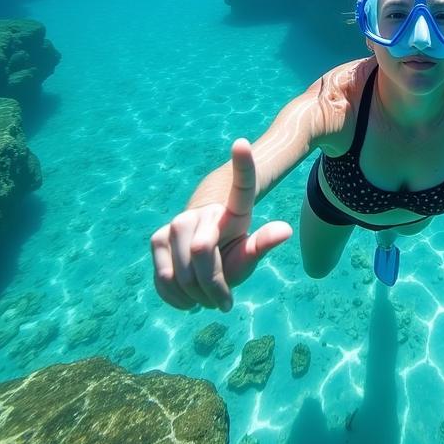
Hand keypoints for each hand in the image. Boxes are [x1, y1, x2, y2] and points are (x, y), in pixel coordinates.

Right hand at [150, 139, 292, 311]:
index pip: (242, 184)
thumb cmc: (235, 254)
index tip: (242, 143)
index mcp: (233, 208)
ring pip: (178, 271)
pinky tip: (187, 298)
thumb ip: (264, 242)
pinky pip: (162, 278)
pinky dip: (174, 297)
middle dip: (212, 285)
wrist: (204, 256)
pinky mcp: (157, 240)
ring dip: (193, 295)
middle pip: (202, 252)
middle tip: (223, 300)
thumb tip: (286, 229)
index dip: (243, 164)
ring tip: (206, 298)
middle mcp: (201, 212)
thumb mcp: (251, 252)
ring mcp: (175, 224)